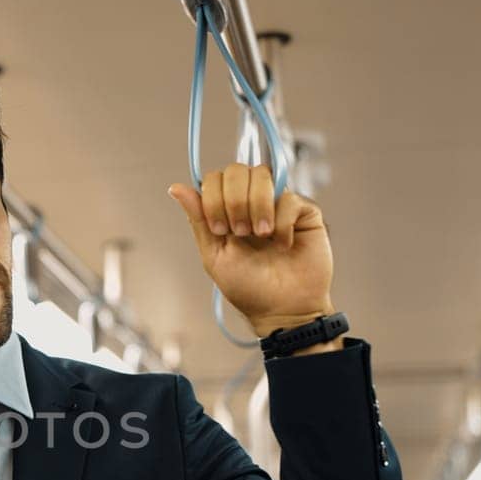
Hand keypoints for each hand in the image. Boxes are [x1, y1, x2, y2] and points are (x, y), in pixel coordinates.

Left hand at [168, 163, 335, 338]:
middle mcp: (252, 201)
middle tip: (241, 233)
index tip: (220, 229)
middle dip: (234, 201)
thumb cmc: (248, 287)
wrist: (283, 309)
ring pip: (263, 175)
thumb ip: (199, 219)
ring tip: (261, 236)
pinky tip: (283, 244)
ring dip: (257, 206)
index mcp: (227, 209)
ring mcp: (278, 203)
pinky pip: (289, 198)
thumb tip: (176, 188)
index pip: (215, 178)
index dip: (214, 197)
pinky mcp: (304, 211)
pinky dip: (282, 222)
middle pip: (237, 170)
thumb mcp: (215, 254)